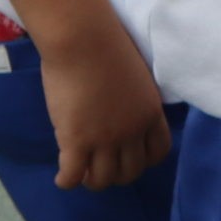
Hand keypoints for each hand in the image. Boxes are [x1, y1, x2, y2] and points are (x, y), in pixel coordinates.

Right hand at [35, 18, 172, 189]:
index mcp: (150, 113)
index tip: (128, 158)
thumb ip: (133, 102)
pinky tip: (62, 177)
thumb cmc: (106, 47)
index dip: (142, 161)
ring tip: (81, 171)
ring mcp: (104, 139)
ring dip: (92, 180)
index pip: (158, 154)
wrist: (82, 39)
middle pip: (130, 172)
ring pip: (102, 179)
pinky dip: (67, 181)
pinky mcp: (76, 140)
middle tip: (100, 166)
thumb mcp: (136, 78)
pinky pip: (73, 175)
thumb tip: (121, 115)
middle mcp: (132, 131)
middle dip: (116, 174)